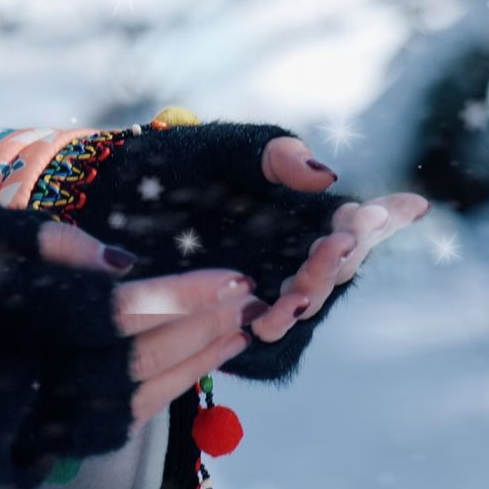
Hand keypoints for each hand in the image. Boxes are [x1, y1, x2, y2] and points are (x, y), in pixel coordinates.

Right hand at [0, 208, 262, 488]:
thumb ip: (51, 242)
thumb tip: (125, 269)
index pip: (100, 319)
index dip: (175, 302)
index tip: (233, 279)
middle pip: (121, 374)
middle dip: (195, 337)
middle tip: (250, 303)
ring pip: (117, 416)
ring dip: (185, 374)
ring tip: (234, 333)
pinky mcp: (4, 468)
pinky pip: (94, 441)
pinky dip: (145, 405)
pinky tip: (183, 368)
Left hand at [78, 123, 429, 380]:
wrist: (106, 197)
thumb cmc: (173, 163)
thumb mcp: (227, 148)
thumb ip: (276, 153)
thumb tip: (325, 175)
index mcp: (305, 213)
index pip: (357, 223)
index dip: (378, 221)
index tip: (382, 213)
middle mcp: (293, 255)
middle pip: (336, 270)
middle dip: (337, 261)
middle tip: (335, 244)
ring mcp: (265, 290)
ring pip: (303, 307)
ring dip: (306, 299)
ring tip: (297, 290)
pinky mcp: (232, 321)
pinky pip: (264, 340)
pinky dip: (268, 332)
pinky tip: (264, 322)